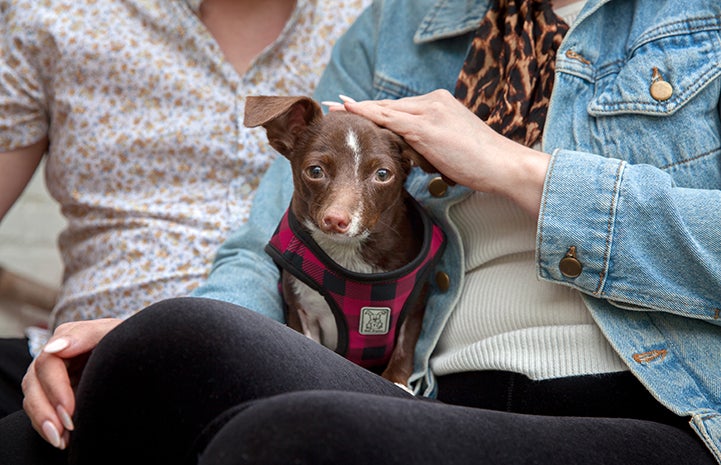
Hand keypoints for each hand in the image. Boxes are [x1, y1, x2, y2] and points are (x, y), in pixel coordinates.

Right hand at [22, 318, 121, 448]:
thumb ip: (86, 335)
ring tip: (59, 441)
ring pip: (34, 399)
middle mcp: (55, 357)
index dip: (55, 388)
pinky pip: (42, 411)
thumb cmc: (129, 339)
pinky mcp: (57, 394)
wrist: (141, 352)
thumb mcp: (114, 332)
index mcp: (67, 338)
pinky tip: (62, 441)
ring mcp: (54, 376)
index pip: (48, 363)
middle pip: (34, 383)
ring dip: (43, 422)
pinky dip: (47, 427)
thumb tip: (54, 348)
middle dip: (45, 411)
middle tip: (62, 431)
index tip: (68, 410)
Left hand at [340, 90, 550, 217]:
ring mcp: (429, 112)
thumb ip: (427, 145)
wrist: (501, 165)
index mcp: (439, 104)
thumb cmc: (479, 163)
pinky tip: (351, 111)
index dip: (374, 109)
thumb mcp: (448, 148)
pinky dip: (368, 114)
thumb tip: (409, 155)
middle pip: (388, 105)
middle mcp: (432, 102)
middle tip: (333, 105)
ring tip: (333, 108)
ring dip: (357, 109)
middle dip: (360, 107)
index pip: (399, 107)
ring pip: (386, 110)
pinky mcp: (426, 126)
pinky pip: (391, 119)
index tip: (352, 108)